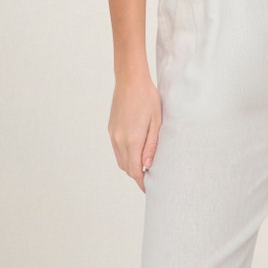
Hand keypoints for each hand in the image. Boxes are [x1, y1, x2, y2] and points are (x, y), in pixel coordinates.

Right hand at [108, 73, 161, 191]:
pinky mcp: (111, 129)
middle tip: (151, 177)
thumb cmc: (148, 97)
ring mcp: (113, 134)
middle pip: (126, 168)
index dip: (142, 182)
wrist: (130, 80)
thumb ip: (152, 145)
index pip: (135, 171)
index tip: (150, 188)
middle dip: (137, 175)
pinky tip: (136, 150)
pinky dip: (125, 155)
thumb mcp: (157, 121)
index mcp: (132, 139)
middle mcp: (119, 140)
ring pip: (120, 160)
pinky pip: (117, 149)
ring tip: (144, 165)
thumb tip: (148, 166)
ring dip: (131, 165)